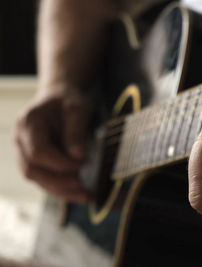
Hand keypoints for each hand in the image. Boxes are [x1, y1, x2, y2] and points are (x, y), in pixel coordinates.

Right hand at [14, 88, 88, 202]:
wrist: (61, 96)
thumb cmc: (70, 100)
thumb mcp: (78, 109)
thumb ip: (76, 132)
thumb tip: (78, 157)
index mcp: (28, 122)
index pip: (38, 151)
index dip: (60, 163)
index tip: (82, 163)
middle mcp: (20, 139)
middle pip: (31, 169)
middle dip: (58, 182)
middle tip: (82, 186)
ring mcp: (23, 151)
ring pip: (36, 179)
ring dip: (60, 190)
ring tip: (84, 196)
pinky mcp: (34, 161)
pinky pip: (43, 179)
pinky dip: (61, 188)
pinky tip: (79, 194)